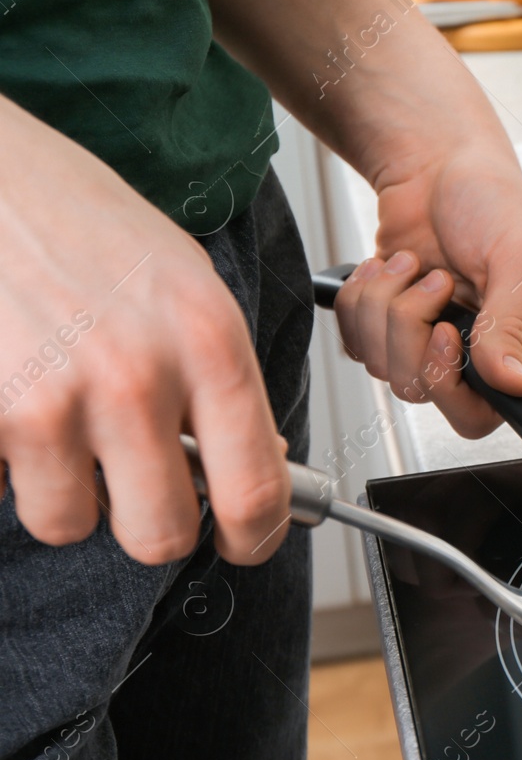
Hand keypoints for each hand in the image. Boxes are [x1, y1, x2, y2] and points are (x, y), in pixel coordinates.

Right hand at [0, 98, 290, 565]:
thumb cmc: (81, 218)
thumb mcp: (188, 284)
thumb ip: (222, 378)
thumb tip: (258, 459)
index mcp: (209, 345)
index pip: (255, 491)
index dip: (252, 536)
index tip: (242, 541)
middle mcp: (136, 379)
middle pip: (160, 537)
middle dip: (149, 524)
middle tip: (136, 487)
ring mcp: (50, 400)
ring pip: (68, 521)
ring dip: (64, 490)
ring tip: (60, 421)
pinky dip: (1, 461)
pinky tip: (8, 396)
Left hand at [333, 137, 521, 437]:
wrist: (440, 162)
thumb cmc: (494, 200)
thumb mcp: (517, 259)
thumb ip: (510, 326)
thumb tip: (516, 386)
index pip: (486, 412)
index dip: (452, 384)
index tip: (444, 332)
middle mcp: (478, 354)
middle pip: (424, 392)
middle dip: (410, 331)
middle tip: (434, 281)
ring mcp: (430, 342)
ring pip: (383, 368)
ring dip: (385, 306)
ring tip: (412, 264)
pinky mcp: (390, 325)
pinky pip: (356, 343)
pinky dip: (360, 300)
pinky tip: (388, 267)